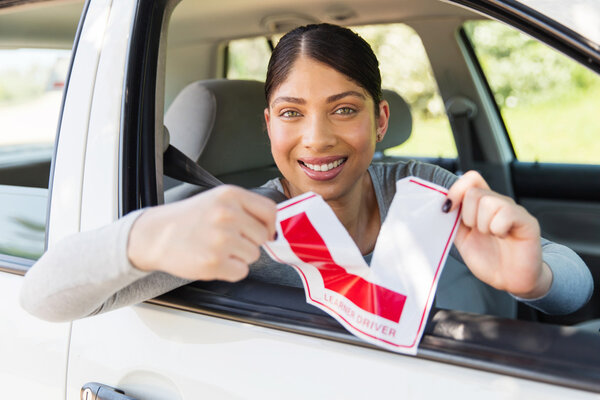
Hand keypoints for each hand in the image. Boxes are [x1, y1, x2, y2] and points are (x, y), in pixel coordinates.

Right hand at [127, 185, 276, 281]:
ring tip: (216, 247)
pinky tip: (213, 259)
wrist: (156, 235)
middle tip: (226, 239)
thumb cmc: (188, 219)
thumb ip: (245, 208)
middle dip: (249, 241)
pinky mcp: (214, 262)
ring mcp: (221, 239)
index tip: (262, 232)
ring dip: (239, 256)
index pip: (270, 211)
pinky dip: (230, 270)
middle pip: (262, 237)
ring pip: (253, 255)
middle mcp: (227, 215)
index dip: (269, 225)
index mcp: (230, 195)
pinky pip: (241, 272)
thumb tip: (272, 228)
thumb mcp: (218, 200)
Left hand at [445, 171, 551, 297]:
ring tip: (491, 235)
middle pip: (474, 192)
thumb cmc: (489, 259)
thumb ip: (454, 221)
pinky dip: (498, 229)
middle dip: (468, 216)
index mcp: (482, 205)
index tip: (448, 210)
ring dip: (483, 224)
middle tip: (478, 232)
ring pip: (488, 202)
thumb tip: (442, 205)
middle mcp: (499, 203)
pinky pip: (506, 214)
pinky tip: (503, 237)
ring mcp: (514, 210)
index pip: (471, 179)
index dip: (456, 190)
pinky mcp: (527, 221)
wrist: (510, 280)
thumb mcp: (463, 239)